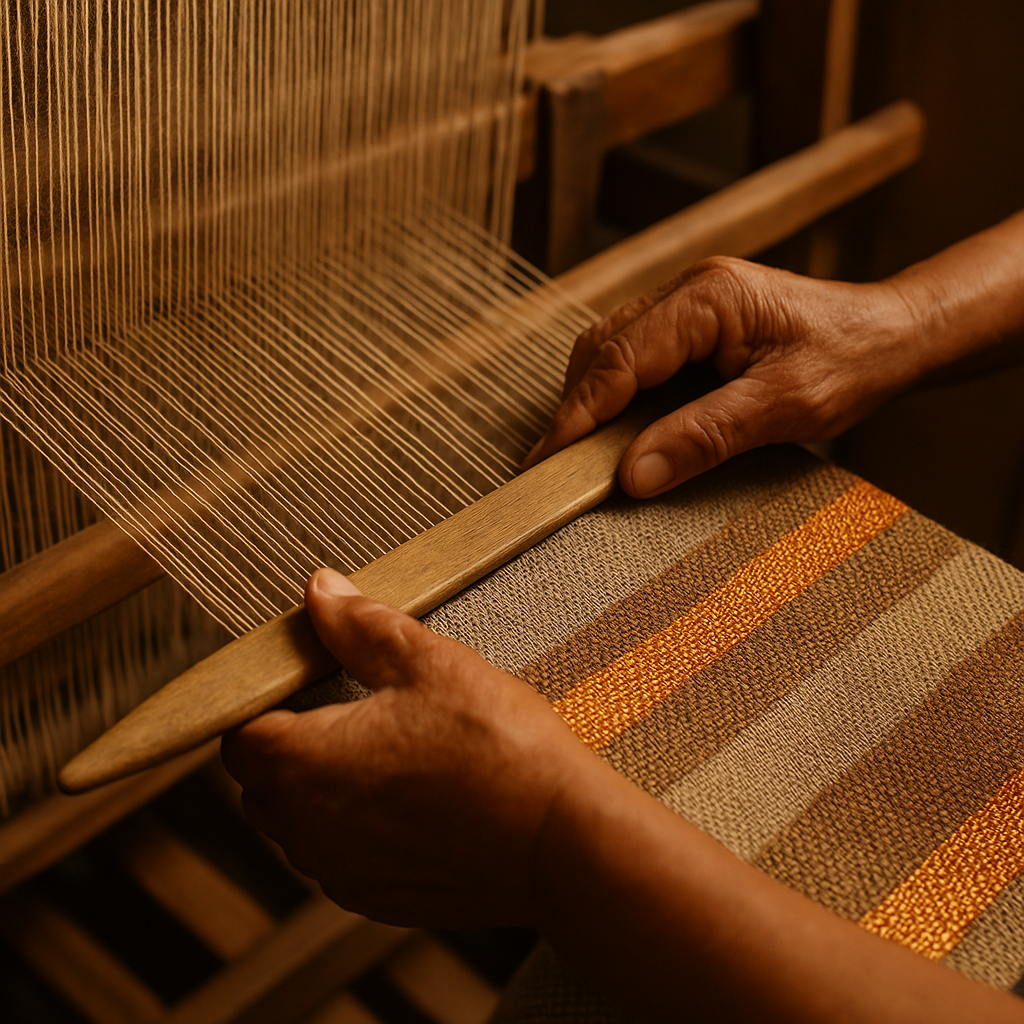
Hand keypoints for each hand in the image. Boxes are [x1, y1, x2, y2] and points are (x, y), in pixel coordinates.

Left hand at [221, 568, 594, 926]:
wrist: (558, 838)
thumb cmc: (496, 747)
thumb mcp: (428, 663)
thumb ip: (359, 626)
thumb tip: (320, 592)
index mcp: (304, 764)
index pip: (240, 733)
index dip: (266, 703)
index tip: (305, 683)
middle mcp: (307, 830)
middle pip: (264, 781)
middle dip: (292, 744)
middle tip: (352, 709)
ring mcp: (342, 872)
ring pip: (302, 823)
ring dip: (324, 789)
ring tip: (390, 754)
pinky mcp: (379, 900)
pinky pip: (342, 857)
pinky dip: (360, 829)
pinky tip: (414, 800)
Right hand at [522, 257, 923, 495]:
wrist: (894, 335)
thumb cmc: (853, 360)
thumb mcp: (784, 406)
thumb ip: (705, 436)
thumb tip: (633, 474)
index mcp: (708, 299)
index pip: (618, 357)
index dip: (577, 414)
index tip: (548, 462)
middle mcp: (689, 291)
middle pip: (602, 347)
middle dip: (574, 409)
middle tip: (555, 468)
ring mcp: (689, 304)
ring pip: (611, 350)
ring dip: (591, 402)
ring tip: (577, 455)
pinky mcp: (694, 324)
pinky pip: (636, 355)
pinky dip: (617, 395)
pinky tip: (616, 430)